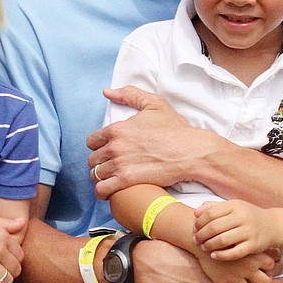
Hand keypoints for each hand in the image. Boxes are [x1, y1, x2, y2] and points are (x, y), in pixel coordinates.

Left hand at [87, 85, 208, 197]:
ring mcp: (119, 164)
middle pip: (92, 159)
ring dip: (101, 177)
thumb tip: (107, 92)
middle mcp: (115, 146)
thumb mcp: (154, 104)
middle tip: (111, 165)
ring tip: (111, 178)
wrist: (191, 153)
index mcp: (117, 129)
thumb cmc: (175, 129)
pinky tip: (109, 191)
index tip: (107, 150)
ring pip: (95, 174)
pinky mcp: (127, 181)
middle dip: (100, 162)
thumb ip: (129, 94)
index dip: (98, 146)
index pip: (92, 141)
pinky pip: (102, 189)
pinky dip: (102, 191)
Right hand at [131, 239, 280, 282]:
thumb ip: (251, 234)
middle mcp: (246, 268)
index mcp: (252, 254)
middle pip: (266, 282)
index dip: (278, 266)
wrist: (198, 239)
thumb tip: (261, 234)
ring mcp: (234, 278)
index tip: (282, 267)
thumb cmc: (218, 232)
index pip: (272, 263)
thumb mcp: (237, 230)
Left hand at [194, 200, 275, 260]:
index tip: (194, 229)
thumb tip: (195, 213)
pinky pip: (234, 253)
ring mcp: (249, 231)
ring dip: (209, 245)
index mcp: (235, 205)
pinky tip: (214, 256)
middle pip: (214, 227)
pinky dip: (221, 255)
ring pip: (222, 240)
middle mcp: (242, 217)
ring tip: (203, 248)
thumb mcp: (232, 207)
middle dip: (201, 235)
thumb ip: (213, 207)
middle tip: (195, 241)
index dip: (199, 222)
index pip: (211, 213)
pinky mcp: (253, 245)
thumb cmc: (247, 216)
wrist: (272, 226)